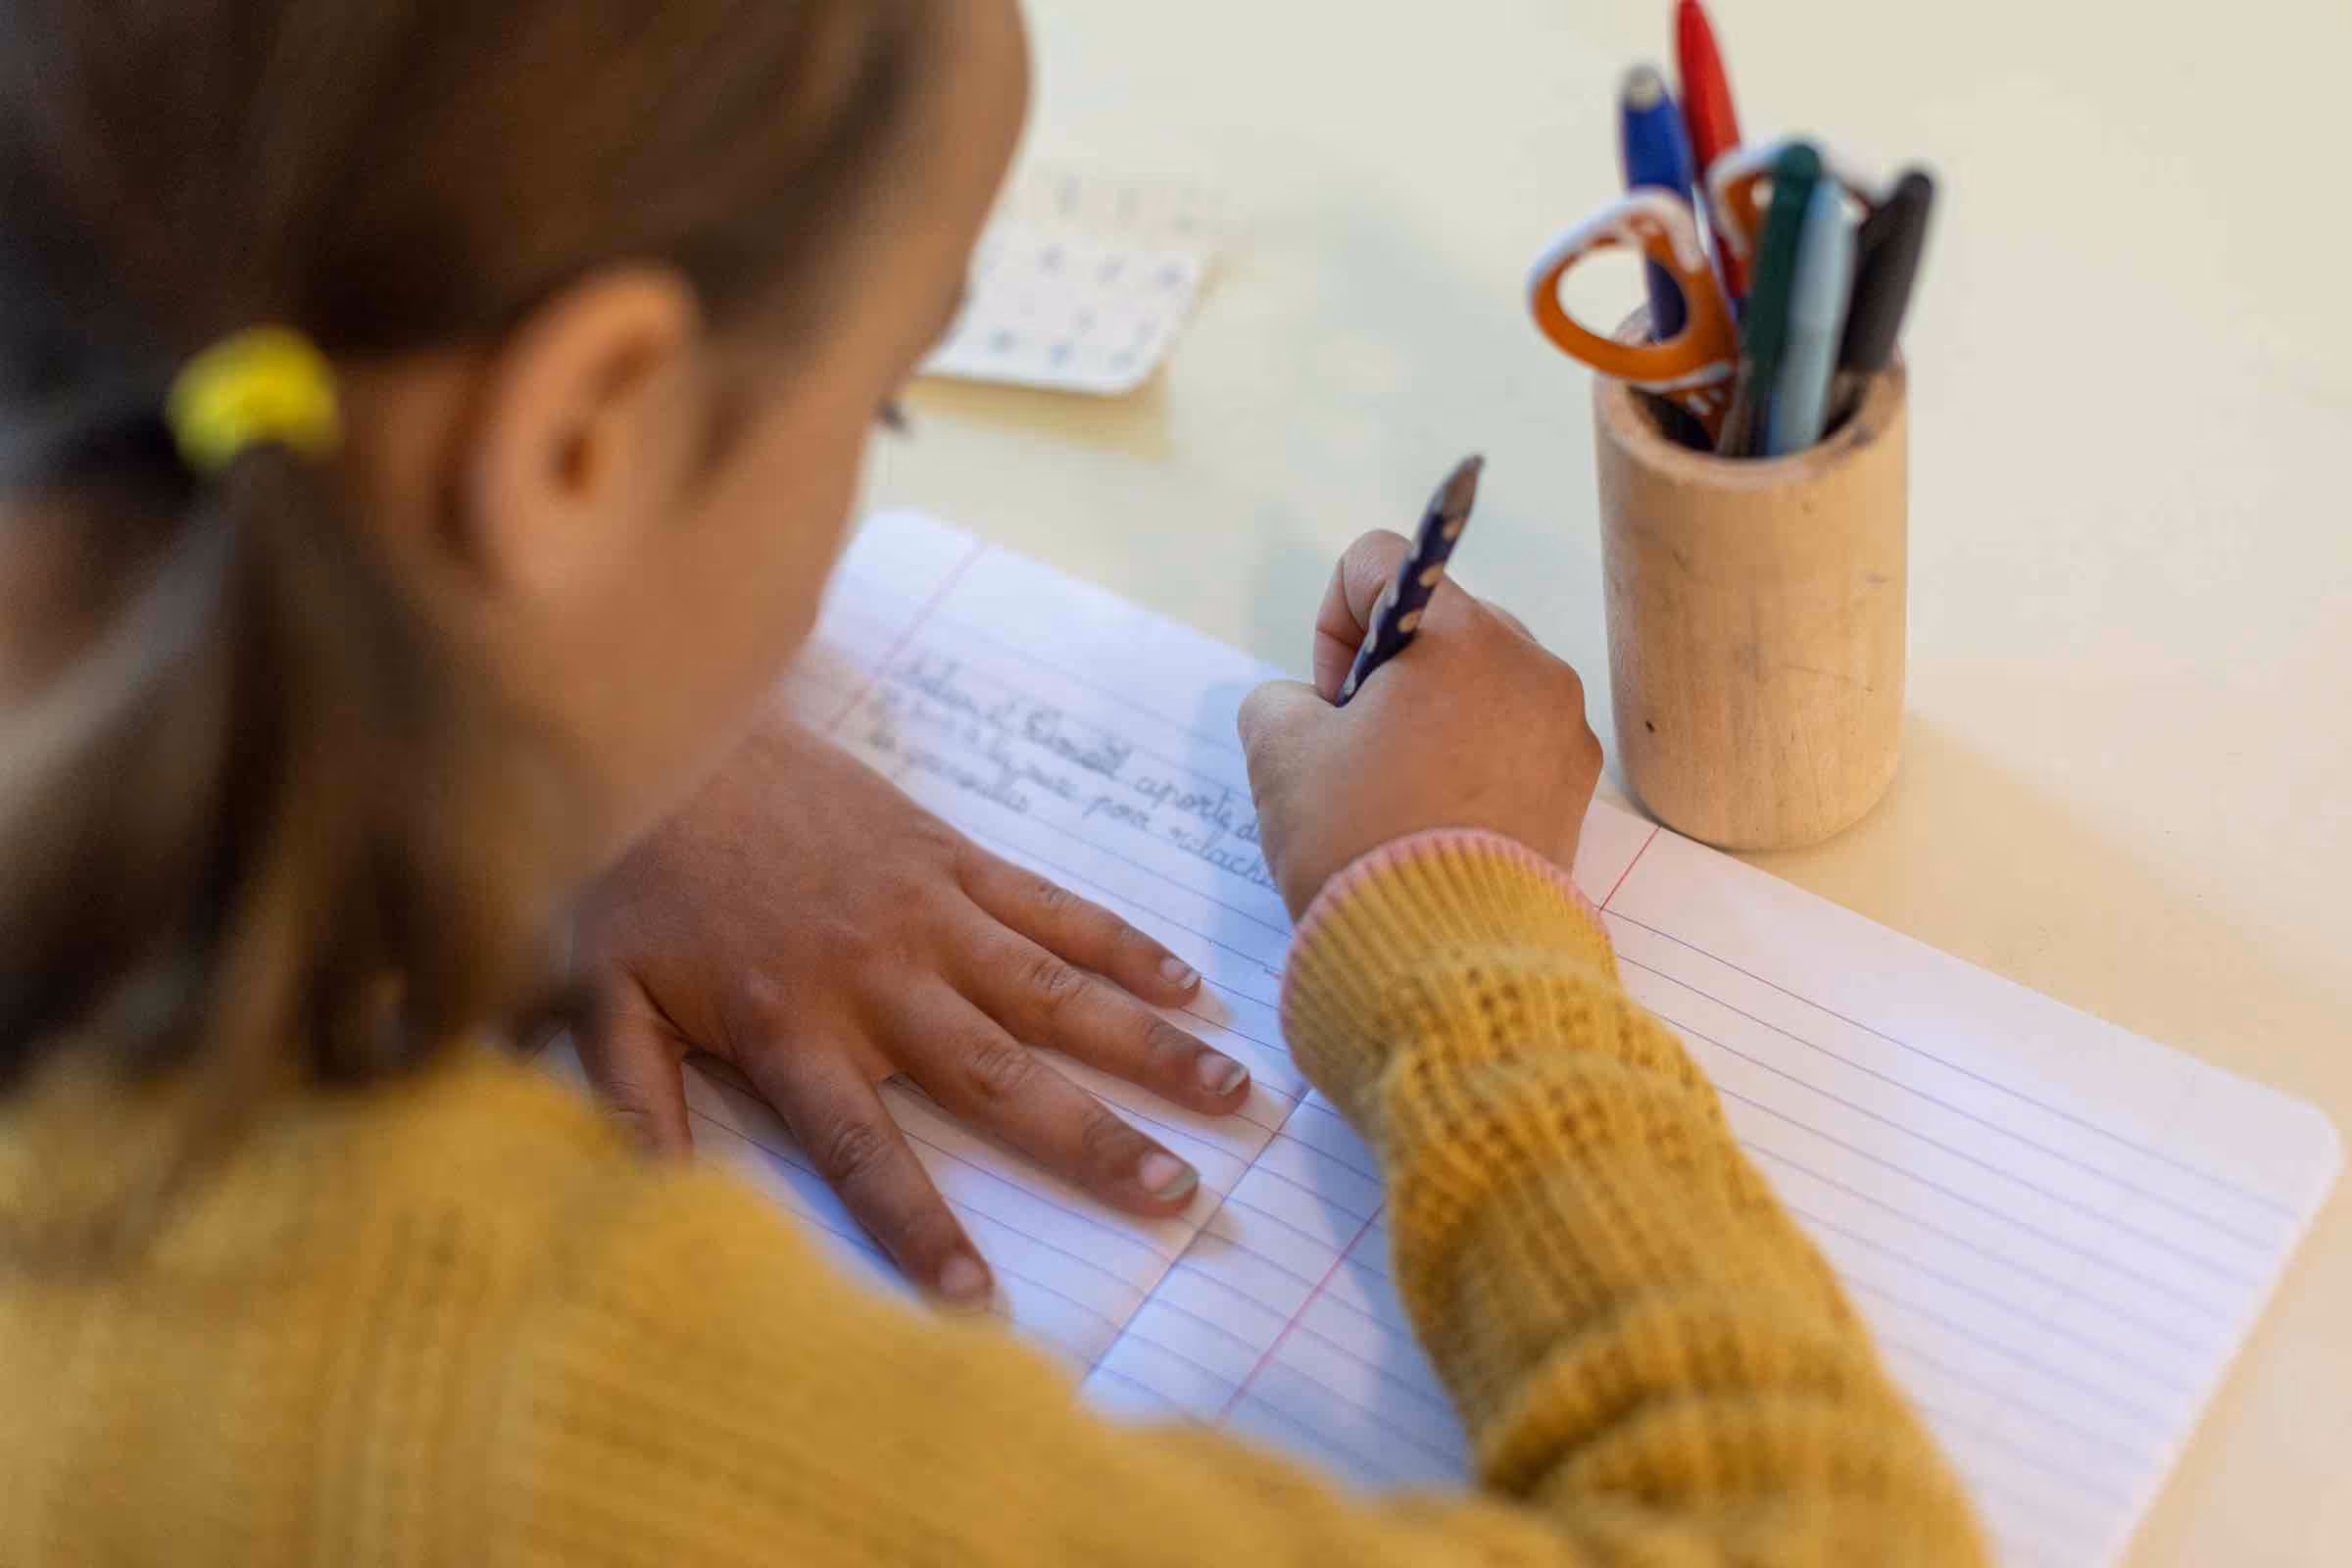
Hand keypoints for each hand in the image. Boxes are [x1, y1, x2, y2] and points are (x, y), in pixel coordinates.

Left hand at [572, 713, 1252, 1304]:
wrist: (671, 734)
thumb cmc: (636, 879)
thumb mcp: (602, 1000)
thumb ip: (633, 1103)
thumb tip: (646, 1204)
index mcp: (792, 1030)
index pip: (864, 1153)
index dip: (920, 1226)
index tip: (981, 1301)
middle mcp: (877, 980)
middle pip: (998, 1078)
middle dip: (1090, 1140)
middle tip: (1176, 1192)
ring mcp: (928, 913)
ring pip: (1054, 992)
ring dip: (1143, 1045)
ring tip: (1228, 1092)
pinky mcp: (952, 857)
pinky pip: (1052, 907)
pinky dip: (1122, 944)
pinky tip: (1186, 985)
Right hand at [1238, 531, 1603, 918]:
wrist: (1445, 960)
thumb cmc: (1359, 841)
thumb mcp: (1279, 756)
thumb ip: (1280, 701)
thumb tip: (1313, 711)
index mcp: (1460, 636)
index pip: (1379, 562)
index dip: (1331, 623)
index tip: (1329, 703)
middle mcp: (1529, 665)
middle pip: (1437, 627)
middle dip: (1388, 677)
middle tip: (1358, 756)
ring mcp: (1564, 727)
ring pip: (1478, 685)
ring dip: (1432, 719)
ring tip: (1401, 796)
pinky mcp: (1578, 786)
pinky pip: (1514, 741)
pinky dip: (1473, 763)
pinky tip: (1441, 822)